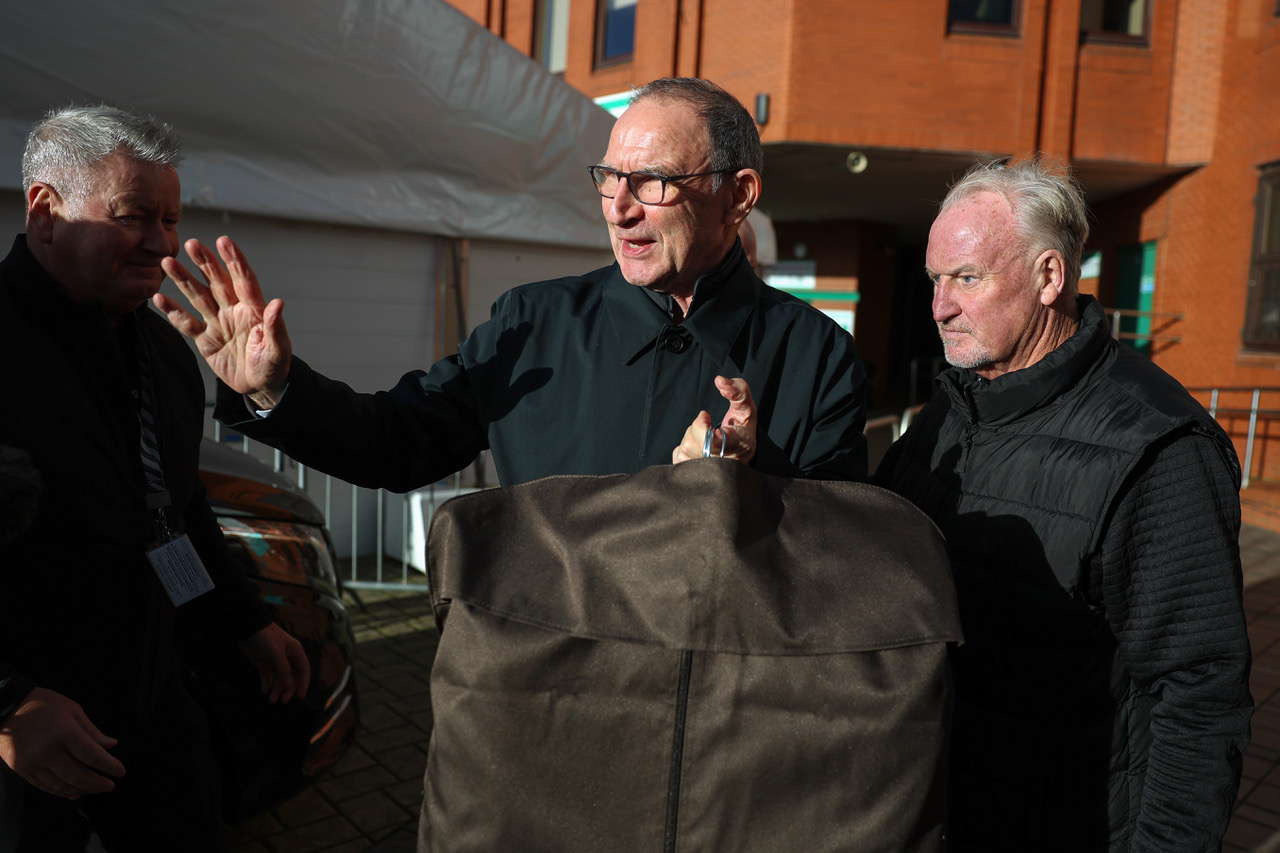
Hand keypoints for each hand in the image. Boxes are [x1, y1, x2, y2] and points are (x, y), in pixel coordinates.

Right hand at [0, 688, 124, 798]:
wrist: (6, 709)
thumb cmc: (43, 705)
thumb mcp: (72, 710)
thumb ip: (91, 731)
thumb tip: (111, 745)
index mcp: (64, 733)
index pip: (92, 755)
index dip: (108, 765)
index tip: (120, 771)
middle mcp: (48, 751)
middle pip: (77, 774)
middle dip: (97, 783)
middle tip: (109, 786)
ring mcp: (33, 763)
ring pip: (61, 784)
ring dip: (81, 789)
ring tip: (95, 790)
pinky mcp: (22, 770)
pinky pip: (45, 786)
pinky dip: (61, 791)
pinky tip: (74, 792)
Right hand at [155, 236, 291, 409]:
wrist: (260, 387)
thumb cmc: (274, 366)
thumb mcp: (278, 349)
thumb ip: (275, 327)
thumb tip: (278, 303)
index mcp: (253, 310)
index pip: (244, 280)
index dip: (234, 261)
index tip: (223, 241)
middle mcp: (234, 311)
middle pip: (217, 282)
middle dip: (205, 263)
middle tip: (191, 243)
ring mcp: (218, 323)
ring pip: (198, 297)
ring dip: (184, 280)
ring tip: (168, 263)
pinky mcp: (205, 339)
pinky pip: (186, 323)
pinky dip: (173, 311)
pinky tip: (158, 298)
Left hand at [238, 623, 310, 703]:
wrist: (247, 627)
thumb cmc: (265, 637)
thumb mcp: (276, 654)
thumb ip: (284, 670)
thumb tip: (290, 686)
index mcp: (295, 652)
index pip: (303, 670)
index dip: (303, 684)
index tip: (300, 697)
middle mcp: (287, 657)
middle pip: (292, 677)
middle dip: (288, 689)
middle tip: (283, 701)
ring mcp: (275, 660)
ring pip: (279, 679)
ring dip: (277, 689)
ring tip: (272, 700)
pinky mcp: (263, 662)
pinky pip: (268, 676)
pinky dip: (267, 684)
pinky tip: (265, 690)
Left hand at [672, 376, 756, 465]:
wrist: (742, 455)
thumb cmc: (743, 429)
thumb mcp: (746, 407)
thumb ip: (737, 390)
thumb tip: (720, 380)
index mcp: (737, 444)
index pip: (712, 440)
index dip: (702, 428)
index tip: (705, 416)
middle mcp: (723, 462)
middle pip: (693, 443)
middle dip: (696, 429)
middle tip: (707, 426)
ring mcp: (709, 471)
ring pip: (685, 450)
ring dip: (690, 438)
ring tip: (704, 438)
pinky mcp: (696, 474)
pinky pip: (679, 457)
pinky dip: (685, 449)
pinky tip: (698, 448)